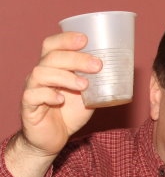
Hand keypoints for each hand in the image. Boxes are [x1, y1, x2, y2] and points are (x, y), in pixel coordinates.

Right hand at [6, 32, 100, 176]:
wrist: (54, 138)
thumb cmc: (70, 113)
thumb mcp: (88, 95)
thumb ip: (98, 82)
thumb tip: (123, 70)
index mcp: (53, 67)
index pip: (52, 45)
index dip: (66, 39)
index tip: (85, 39)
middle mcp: (40, 74)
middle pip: (52, 57)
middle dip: (76, 58)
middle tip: (97, 65)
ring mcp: (32, 88)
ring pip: (41, 73)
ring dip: (65, 77)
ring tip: (84, 85)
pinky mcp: (28, 106)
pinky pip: (33, 95)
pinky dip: (48, 95)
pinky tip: (61, 99)